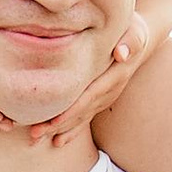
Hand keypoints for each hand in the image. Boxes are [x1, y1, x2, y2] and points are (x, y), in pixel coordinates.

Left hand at [28, 21, 150, 147]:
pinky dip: (71, 130)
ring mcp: (105, 98)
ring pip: (81, 118)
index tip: (54, 121)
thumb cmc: (132, 30)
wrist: (136, 40)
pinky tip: (56, 141)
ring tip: (36, 139)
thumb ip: (130, 41)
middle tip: (34, 134)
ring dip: (59, 130)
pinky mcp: (99, 100)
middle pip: (82, 112)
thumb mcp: (134, 31)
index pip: (91, 95)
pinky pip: (84, 118)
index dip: (73, 109)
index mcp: (115, 76)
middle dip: (58, 125)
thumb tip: (122, 53)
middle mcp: (110, 91)